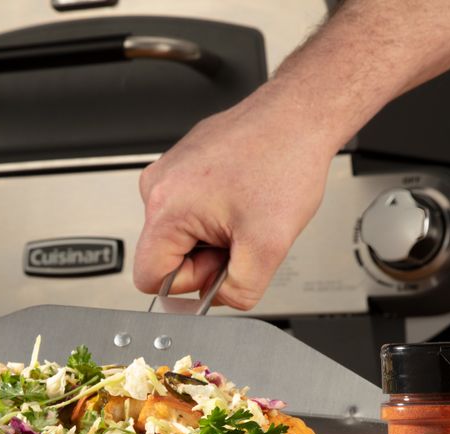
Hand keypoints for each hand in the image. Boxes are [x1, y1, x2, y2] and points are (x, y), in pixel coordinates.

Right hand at [133, 84, 338, 310]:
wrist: (300, 115)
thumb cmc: (285, 161)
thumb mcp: (269, 248)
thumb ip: (237, 292)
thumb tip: (215, 302)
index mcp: (166, 208)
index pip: (149, 278)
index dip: (189, 285)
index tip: (220, 268)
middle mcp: (158, 187)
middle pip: (166, 257)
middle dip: (205, 259)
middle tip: (242, 237)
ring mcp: (169, 173)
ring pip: (180, 236)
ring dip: (213, 238)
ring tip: (245, 214)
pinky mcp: (184, 166)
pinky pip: (190, 212)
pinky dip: (217, 216)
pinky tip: (242, 200)